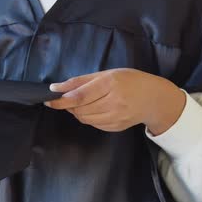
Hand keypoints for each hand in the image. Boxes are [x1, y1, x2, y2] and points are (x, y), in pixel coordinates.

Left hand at [44, 68, 185, 134]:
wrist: (153, 99)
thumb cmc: (129, 81)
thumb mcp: (106, 74)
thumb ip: (79, 81)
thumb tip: (55, 88)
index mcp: (110, 84)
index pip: (79, 96)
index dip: (61, 100)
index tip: (49, 99)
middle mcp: (113, 102)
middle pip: (79, 109)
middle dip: (68, 105)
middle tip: (68, 98)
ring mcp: (115, 117)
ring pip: (84, 118)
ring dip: (77, 111)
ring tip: (84, 102)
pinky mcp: (115, 127)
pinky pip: (93, 124)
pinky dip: (88, 117)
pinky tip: (96, 109)